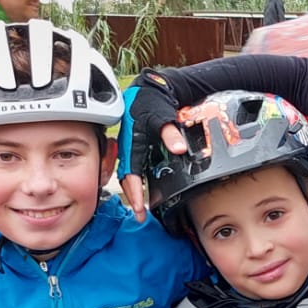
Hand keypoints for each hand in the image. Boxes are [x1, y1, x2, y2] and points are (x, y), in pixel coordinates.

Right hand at [126, 77, 185, 222]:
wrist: (147, 91)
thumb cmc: (151, 102)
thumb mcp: (162, 115)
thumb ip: (170, 132)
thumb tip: (179, 148)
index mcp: (131, 144)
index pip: (131, 173)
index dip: (135, 191)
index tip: (139, 207)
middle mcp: (128, 149)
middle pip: (127, 179)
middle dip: (133, 198)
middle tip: (140, 217)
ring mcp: (131, 150)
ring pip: (129, 175)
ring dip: (134, 193)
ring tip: (140, 210)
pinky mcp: (136, 149)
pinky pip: (134, 169)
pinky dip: (137, 182)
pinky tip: (143, 192)